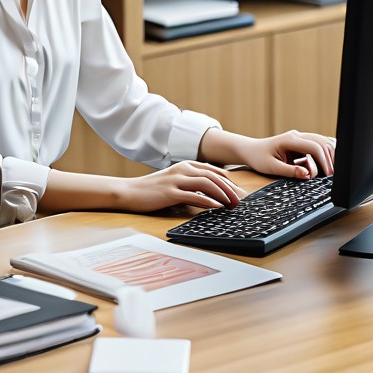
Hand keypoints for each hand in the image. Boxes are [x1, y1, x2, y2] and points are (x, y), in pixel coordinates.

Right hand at [119, 160, 246, 213]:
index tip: (240, 191)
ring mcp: (176, 180)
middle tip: (242, 199)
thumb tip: (210, 194)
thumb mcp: (174, 181)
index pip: (212, 171)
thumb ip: (190, 183)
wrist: (129, 191)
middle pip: (213, 176)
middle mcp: (182, 170)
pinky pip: (194, 196)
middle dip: (230, 188)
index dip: (228, 181)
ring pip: (206, 183)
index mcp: (185, 166)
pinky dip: (208, 201)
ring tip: (233, 204)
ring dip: (222, 194)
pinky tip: (217, 207)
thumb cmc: (152, 189)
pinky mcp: (170, 192)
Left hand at [199, 128, 334, 180]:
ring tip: (331, 171)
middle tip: (332, 175)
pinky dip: (323, 154)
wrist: (249, 150)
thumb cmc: (258, 158)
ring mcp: (299, 138)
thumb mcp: (272, 167)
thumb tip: (307, 174)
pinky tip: (326, 164)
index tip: (328, 175)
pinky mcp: (300, 143)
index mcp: (290, 140)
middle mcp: (296, 136)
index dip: (324, 161)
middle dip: (330, 158)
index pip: (314, 147)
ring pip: (321, 142)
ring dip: (328, 155)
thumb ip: (290, 171)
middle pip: (322, 142)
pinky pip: (316, 146)